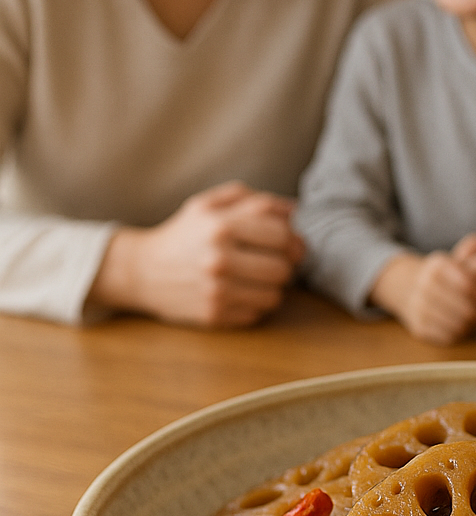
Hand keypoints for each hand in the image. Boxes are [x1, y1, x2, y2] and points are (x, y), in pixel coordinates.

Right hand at [89, 182, 304, 327]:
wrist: (142, 271)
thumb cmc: (183, 234)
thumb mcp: (208, 205)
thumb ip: (252, 200)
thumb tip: (294, 210)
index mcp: (220, 226)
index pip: (282, 233)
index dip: (291, 238)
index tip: (286, 241)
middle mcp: (219, 259)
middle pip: (284, 267)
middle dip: (283, 263)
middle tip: (271, 260)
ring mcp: (217, 291)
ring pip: (275, 295)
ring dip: (271, 286)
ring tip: (254, 277)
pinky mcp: (215, 315)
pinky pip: (258, 313)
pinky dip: (254, 304)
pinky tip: (238, 292)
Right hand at [371, 251, 475, 344]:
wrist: (407, 286)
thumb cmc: (444, 277)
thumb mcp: (455, 264)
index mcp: (437, 266)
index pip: (469, 285)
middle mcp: (424, 285)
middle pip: (466, 309)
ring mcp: (419, 307)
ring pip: (459, 325)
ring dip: (472, 326)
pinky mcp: (418, 327)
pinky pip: (449, 337)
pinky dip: (460, 334)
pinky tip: (462, 326)